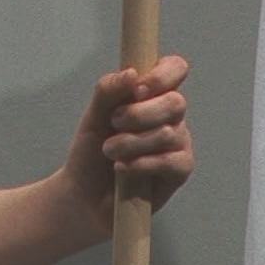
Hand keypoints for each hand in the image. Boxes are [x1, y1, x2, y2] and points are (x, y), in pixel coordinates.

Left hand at [59, 55, 193, 236]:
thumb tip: (132, 73)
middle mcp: (170, 114)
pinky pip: (172, 161)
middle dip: (139, 115)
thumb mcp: (93, 115)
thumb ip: (109, 89)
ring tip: (110, 152)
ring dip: (131, 143)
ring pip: (168, 133)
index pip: (174, 68)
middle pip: (175, 102)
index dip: (161, 76)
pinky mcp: (180, 169)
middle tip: (114, 124)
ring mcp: (178, 141)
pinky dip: (143, 164)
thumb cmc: (91, 151)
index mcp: (152, 92)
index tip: (136, 91)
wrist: (84, 196)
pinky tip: (123, 169)